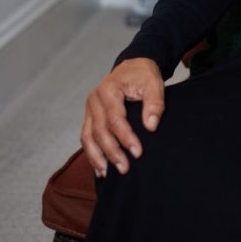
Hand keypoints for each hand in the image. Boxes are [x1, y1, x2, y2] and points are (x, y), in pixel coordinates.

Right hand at [81, 58, 164, 176]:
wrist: (132, 67)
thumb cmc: (142, 75)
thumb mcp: (153, 83)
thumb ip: (154, 103)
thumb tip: (151, 126)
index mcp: (108, 90)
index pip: (115, 118)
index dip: (126, 137)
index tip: (138, 152)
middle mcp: (94, 100)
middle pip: (99, 131)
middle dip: (112, 152)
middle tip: (125, 168)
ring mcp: (90, 109)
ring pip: (87, 137)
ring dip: (97, 157)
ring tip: (108, 174)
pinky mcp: (90, 116)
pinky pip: (86, 137)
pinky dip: (92, 153)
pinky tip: (100, 168)